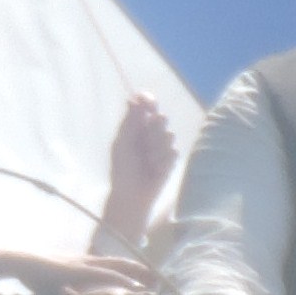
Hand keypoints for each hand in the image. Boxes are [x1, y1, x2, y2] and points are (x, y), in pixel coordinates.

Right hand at [14, 250, 154, 294]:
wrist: (20, 261)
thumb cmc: (34, 275)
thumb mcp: (57, 286)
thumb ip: (69, 293)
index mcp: (84, 265)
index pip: (112, 266)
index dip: (129, 272)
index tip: (145, 279)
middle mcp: (88, 262)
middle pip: (121, 263)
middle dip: (141, 271)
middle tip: (159, 280)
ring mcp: (85, 264)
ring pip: (119, 267)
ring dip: (138, 275)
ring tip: (156, 282)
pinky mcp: (81, 270)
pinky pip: (109, 275)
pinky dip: (125, 281)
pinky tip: (137, 288)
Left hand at [103, 93, 178, 235]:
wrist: (131, 194)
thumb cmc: (122, 169)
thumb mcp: (122, 143)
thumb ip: (130, 122)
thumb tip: (133, 99)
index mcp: (137, 125)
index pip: (147, 105)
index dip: (149, 101)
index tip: (149, 104)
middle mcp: (151, 133)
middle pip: (161, 117)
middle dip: (154, 129)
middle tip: (144, 142)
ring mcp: (162, 146)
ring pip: (169, 135)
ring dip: (156, 149)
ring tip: (147, 162)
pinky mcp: (171, 159)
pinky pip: (173, 152)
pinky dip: (162, 161)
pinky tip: (154, 170)